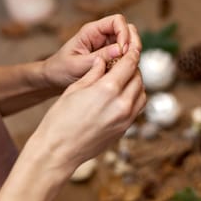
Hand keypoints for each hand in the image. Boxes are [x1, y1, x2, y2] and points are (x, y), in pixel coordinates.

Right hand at [33, 48, 145, 179]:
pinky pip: (137, 109)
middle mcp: (122, 104)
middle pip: (138, 79)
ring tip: (125, 80)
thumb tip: (102, 61)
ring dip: (137, 84)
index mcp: (107, 89)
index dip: (132, 54)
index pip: (129, 65)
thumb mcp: (74, 89)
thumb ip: (93, 73)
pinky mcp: (124, 130)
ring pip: (142, 94)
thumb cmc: (60, 119)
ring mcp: (125, 120)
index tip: (132, 48)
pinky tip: (123, 96)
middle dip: (134, 68)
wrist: (58, 152)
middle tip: (125, 64)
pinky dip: (135, 98)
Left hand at [43, 14, 140, 88]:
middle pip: (127, 30)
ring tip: (125, 68)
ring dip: (131, 54)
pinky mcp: (109, 57)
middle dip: (132, 43)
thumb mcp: (77, 65)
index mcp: (92, 31)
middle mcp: (102, 35)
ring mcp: (107, 46)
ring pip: (129, 43)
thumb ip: (99, 57)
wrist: (53, 79)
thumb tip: (121, 49)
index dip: (124, 33)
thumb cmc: (60, 69)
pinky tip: (121, 73)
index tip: (123, 50)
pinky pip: (124, 56)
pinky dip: (127, 63)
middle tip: (130, 59)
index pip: (117, 21)